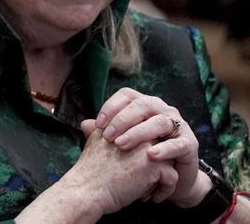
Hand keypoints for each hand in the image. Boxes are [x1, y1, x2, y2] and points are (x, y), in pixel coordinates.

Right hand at [64, 124, 178, 213]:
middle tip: (137, 183)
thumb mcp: (93, 142)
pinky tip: (148, 197)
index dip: (142, 155)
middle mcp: (136, 132)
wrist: (87, 189)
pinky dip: (163, 191)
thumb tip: (90, 124)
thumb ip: (98, 131)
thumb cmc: (89, 172)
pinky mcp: (156, 165)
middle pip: (158, 149)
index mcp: (121, 125)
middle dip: (152, 167)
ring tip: (142, 191)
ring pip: (168, 163)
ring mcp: (147, 147)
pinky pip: (172, 178)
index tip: (130, 170)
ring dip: (159, 179)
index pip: (145, 137)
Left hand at [92, 87, 203, 206]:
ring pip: (159, 122)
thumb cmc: (141, 156)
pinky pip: (178, 143)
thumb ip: (104, 133)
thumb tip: (84, 124)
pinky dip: (164, 149)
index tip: (98, 124)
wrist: (168, 178)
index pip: (127, 95)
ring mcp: (178, 125)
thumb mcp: (122, 143)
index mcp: (144, 104)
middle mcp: (162, 109)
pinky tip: (150, 156)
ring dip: (138, 133)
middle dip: (122, 120)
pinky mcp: (190, 143)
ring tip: (121, 145)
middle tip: (108, 137)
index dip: (111, 107)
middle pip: (142, 105)